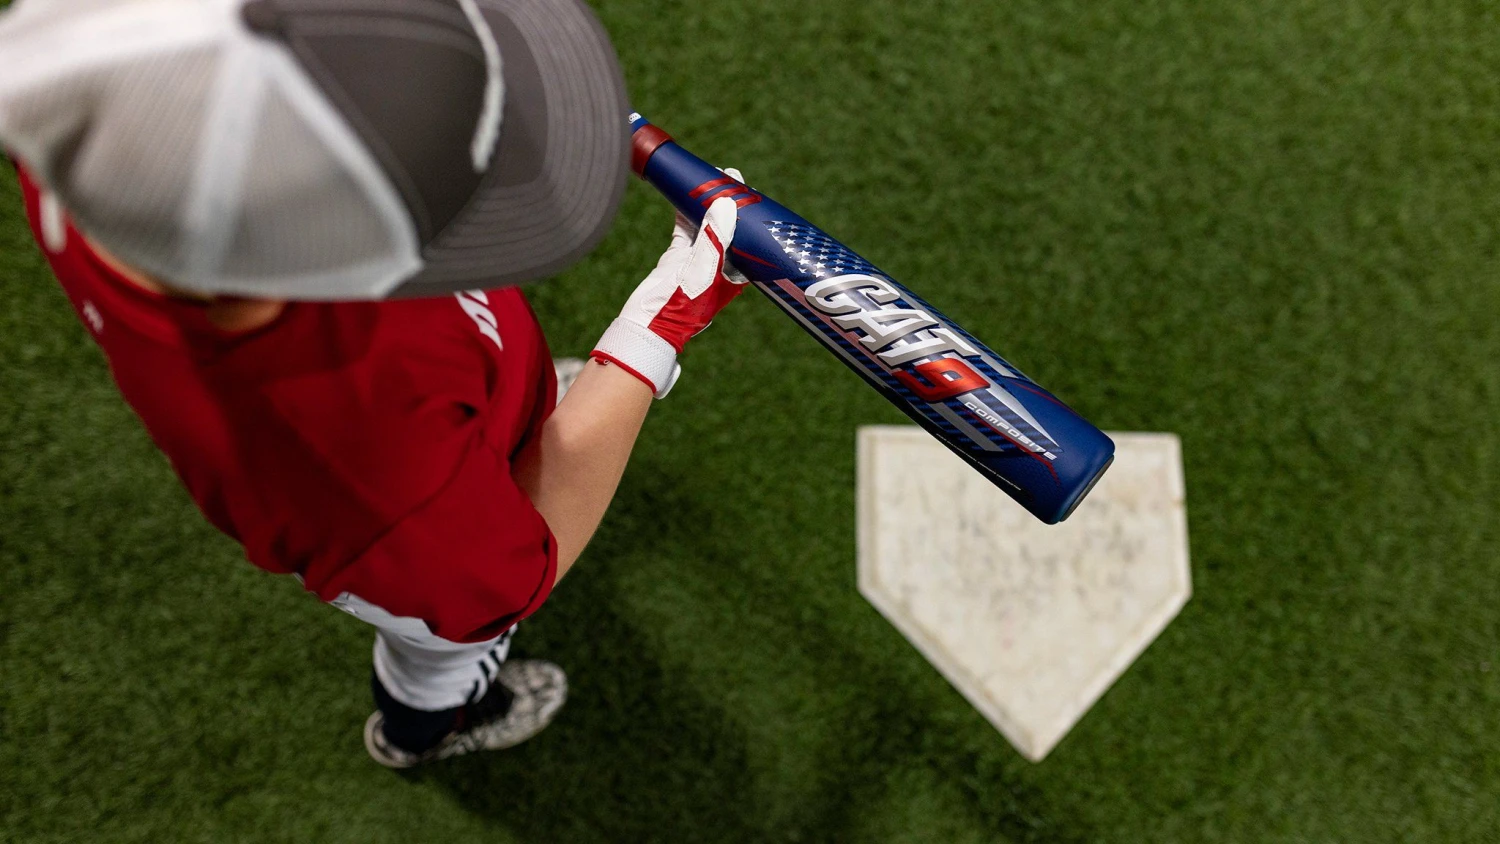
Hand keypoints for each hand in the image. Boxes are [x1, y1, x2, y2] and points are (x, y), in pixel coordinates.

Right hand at [591, 177, 748, 397]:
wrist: (649, 325)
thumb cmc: (682, 305)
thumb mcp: (702, 268)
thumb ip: (715, 235)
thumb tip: (727, 202)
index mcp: (736, 272)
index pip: (747, 234)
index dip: (747, 209)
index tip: (745, 187)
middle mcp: (721, 266)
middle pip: (729, 226)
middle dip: (727, 201)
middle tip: (725, 175)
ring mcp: (699, 261)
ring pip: (706, 225)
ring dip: (705, 204)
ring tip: (706, 179)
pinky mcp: (678, 259)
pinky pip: (686, 230)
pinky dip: (685, 214)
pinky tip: (683, 197)